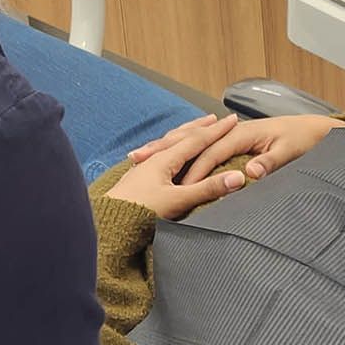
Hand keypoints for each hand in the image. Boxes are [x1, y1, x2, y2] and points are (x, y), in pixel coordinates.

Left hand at [107, 114, 248, 217]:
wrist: (107, 225)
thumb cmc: (140, 213)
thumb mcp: (179, 201)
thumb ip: (208, 188)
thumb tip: (238, 178)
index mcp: (165, 160)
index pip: (197, 139)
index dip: (217, 130)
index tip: (232, 120)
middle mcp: (153, 159)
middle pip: (181, 136)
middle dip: (200, 127)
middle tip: (215, 118)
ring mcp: (143, 168)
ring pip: (168, 144)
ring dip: (184, 135)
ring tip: (193, 131)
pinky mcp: (136, 179)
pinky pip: (160, 154)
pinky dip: (171, 148)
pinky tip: (166, 156)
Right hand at [152, 114, 344, 183]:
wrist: (314, 129)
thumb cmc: (303, 140)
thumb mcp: (290, 153)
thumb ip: (271, 163)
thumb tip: (250, 172)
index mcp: (244, 133)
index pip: (212, 153)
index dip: (195, 169)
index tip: (179, 186)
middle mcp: (233, 131)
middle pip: (193, 142)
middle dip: (166, 152)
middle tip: (138, 162)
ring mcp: (230, 134)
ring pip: (192, 142)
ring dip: (166, 149)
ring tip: (139, 157)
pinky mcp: (231, 140)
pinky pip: (199, 146)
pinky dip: (179, 150)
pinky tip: (162, 159)